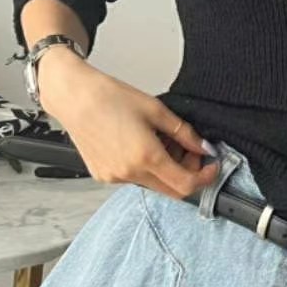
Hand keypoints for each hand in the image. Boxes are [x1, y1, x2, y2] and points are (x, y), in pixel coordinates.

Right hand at [36, 47, 220, 200]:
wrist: (74, 96)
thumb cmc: (109, 97)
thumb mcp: (156, 110)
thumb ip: (184, 133)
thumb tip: (203, 147)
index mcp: (146, 157)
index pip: (186, 185)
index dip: (205, 178)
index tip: (212, 166)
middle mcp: (129, 173)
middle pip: (172, 190)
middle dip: (188, 174)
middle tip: (191, 152)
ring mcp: (114, 177)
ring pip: (153, 184)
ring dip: (167, 170)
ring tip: (164, 142)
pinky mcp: (103, 175)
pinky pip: (135, 179)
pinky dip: (147, 168)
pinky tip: (143, 146)